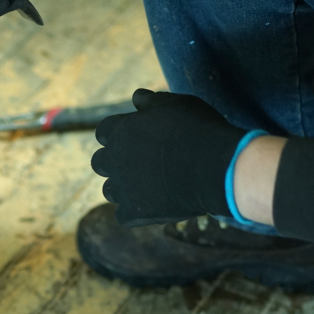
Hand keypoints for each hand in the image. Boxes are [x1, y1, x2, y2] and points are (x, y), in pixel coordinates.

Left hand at [91, 89, 246, 225]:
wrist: (214, 168)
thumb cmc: (197, 130)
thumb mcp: (177, 105)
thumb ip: (152, 102)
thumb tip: (137, 97)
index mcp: (120, 131)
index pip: (104, 131)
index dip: (117, 134)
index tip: (133, 136)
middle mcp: (114, 160)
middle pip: (99, 162)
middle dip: (113, 162)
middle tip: (137, 162)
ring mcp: (122, 188)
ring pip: (110, 190)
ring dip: (123, 188)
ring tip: (147, 186)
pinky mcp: (133, 212)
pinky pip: (123, 215)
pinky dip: (134, 212)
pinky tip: (151, 207)